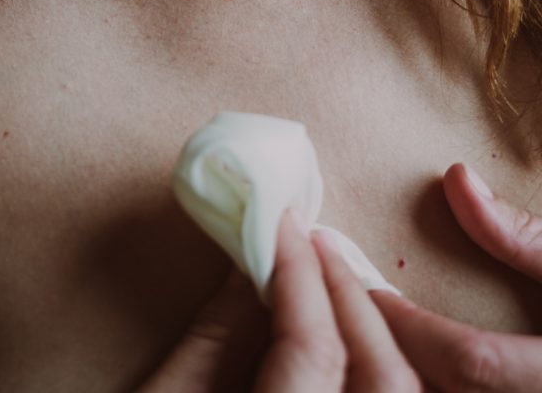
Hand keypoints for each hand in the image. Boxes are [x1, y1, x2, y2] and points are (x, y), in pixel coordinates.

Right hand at [138, 208, 420, 391]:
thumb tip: (250, 262)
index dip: (299, 273)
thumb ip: (216, 338)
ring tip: (330, 281)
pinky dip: (377, 373)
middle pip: (384, 378)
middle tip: (311, 242)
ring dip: (374, 332)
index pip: (314, 349)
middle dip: (351, 296)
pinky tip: (346, 341)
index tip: (281, 222)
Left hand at [371, 162, 541, 391]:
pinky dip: (435, 388)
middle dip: (390, 364)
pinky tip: (411, 370)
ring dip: (411, 383)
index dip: (405, 323)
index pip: (467, 360)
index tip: (361, 286)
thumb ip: (522, 236)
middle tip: (342, 318)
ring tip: (363, 343)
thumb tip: (454, 178)